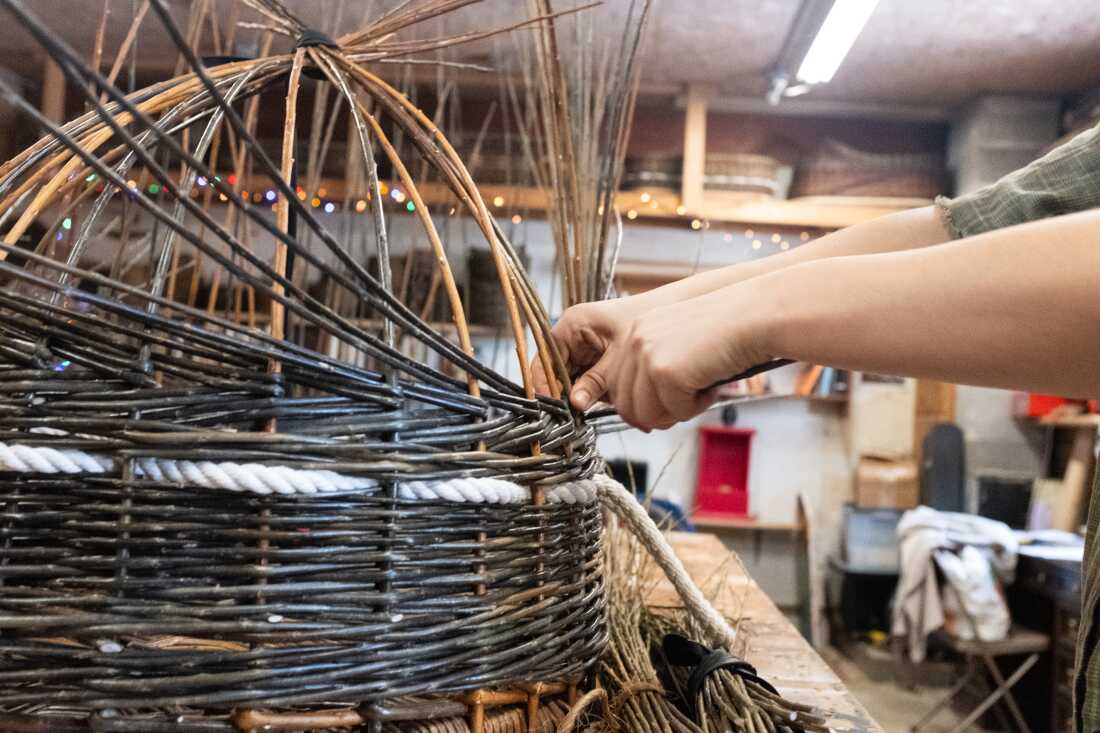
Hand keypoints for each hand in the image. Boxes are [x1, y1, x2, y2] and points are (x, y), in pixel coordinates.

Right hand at [532, 294, 653, 400]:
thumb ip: (595, 381)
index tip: (553, 406)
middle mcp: (572, 335)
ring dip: (582, 393)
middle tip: (577, 411)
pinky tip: (608, 395)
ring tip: (600, 400)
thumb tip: (575, 403)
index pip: (545, 358)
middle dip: (567, 392)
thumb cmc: (646, 322)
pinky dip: (595, 390)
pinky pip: (586, 379)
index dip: (546, 384)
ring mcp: (583, 347)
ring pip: (571, 378)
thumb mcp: (618, 357)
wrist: (670, 312)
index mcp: (572, 324)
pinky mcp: (595, 357)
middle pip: (556, 371)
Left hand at [579, 287, 770, 430]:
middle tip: (686, 406)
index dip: (635, 407)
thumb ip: (654, 370)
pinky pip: (675, 412)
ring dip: (677, 413)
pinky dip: (697, 407)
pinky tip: (711, 386)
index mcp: (634, 332)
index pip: (613, 384)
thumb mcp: (678, 345)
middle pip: (625, 405)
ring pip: (646, 415)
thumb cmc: (726, 331)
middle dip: (656, 416)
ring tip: (700, 393)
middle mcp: (634, 340)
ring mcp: (647, 355)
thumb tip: (641, 415)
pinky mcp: (665, 371)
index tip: (658, 414)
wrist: (754, 316)